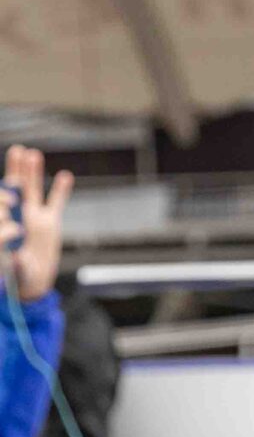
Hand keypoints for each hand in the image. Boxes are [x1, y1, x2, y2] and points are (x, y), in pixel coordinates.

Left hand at [2, 145, 73, 300]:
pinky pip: (56, 203)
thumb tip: (18, 253)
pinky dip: (61, 190)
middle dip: (15, 170)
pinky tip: (65, 176)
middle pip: (16, 189)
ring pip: (34, 190)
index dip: (3, 198)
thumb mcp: (16, 271)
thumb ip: (17, 261)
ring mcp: (35, 219)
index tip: (8, 201)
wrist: (31, 287)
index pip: (3, 206)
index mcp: (7, 227)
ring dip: (33, 173)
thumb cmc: (17, 279)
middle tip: (16, 150)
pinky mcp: (51, 224)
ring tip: (32, 154)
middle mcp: (19, 218)